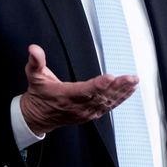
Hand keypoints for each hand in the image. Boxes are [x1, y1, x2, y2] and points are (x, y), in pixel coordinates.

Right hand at [19, 44, 137, 135]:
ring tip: (133, 82)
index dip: (97, 85)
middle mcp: (77, 106)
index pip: (84, 90)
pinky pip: (108, 107)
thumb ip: (35, 62)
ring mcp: (85, 112)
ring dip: (122, 92)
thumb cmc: (39, 95)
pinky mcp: (91, 114)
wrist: (38, 116)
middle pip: (100, 96)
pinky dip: (120, 99)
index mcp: (64, 95)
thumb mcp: (33, 76)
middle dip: (117, 87)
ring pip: (107, 102)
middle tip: (130, 78)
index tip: (109, 78)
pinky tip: (129, 91)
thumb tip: (33, 49)